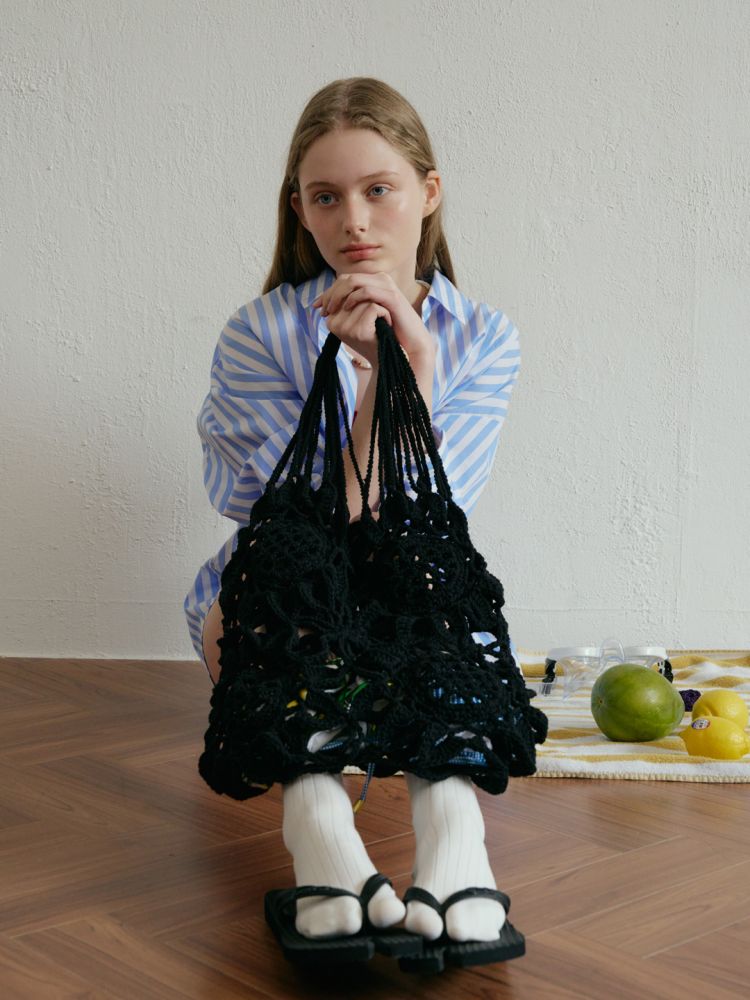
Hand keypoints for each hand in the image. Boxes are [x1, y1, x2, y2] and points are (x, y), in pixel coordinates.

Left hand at [311, 272, 433, 366]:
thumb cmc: (386, 335)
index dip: (327, 292)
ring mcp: (386, 286)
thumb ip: (350, 310)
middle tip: (322, 309)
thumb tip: (327, 307)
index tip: (315, 307)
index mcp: (373, 283)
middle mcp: (380, 280)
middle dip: (330, 293)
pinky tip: (346, 309)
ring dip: (338, 295)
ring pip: (354, 281)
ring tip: (331, 310)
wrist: (408, 346)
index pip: (344, 281)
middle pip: (346, 278)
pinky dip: (354, 299)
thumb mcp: (364, 319)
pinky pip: (368, 291)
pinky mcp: (391, 297)